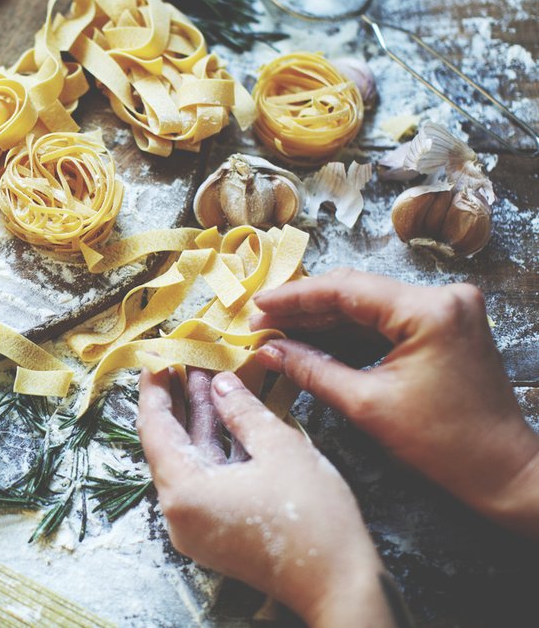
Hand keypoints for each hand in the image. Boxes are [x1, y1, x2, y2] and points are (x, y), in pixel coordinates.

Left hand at [138, 367, 395, 626]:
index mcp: (184, 492)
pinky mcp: (215, 533)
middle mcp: (179, 513)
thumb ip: (242, 410)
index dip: (155, 390)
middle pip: (168, 445)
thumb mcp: (279, 448)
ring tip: (206, 378)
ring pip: (188, 461)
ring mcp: (196, 527)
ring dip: (199, 421)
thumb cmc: (313, 518)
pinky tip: (226, 417)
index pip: (154, 429)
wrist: (340, 585)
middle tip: (184, 360)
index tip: (157, 358)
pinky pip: (204, 480)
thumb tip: (219, 383)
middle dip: (179, 400)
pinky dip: (213, 448)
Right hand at [251, 269, 538, 537]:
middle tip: (261, 323)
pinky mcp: (444, 324)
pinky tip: (313, 341)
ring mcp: (446, 308)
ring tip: (279, 334)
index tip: (257, 305)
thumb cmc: (443, 444)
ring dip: (324, 320)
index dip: (294, 297)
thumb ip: (312, 370)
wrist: (502, 469)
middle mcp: (442, 297)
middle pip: (356, 292)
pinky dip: (350, 332)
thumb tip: (269, 350)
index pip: (346, 289)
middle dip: (305, 308)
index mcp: (428, 311)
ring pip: (368, 305)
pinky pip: (386, 320)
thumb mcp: (367, 405)